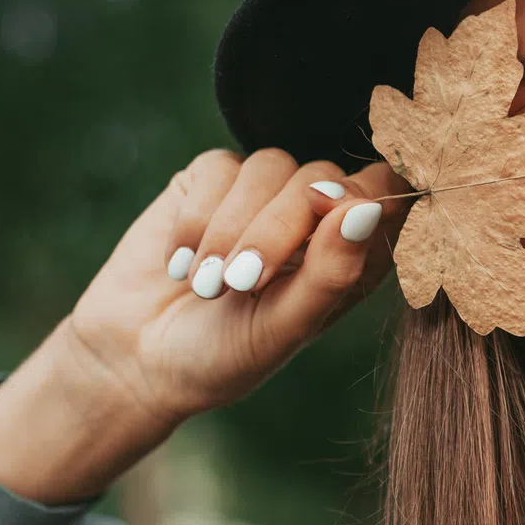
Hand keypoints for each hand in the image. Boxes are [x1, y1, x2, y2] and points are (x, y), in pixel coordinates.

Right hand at [63, 148, 410, 447]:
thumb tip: (369, 210)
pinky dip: (196, 219)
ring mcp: (266, 192)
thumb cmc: (227, 354)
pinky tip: (182, 265)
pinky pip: (218, 167)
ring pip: (271, 165)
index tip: (329, 216)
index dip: (364, 196)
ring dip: (233, 229)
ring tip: (208, 286)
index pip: (387, 194)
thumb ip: (332, 272)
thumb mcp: (284, 328)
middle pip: (324, 177)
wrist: (137, 359)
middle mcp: (318, 215)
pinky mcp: (213, 179)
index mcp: (355, 251)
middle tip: (242, 283)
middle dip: (278, 229)